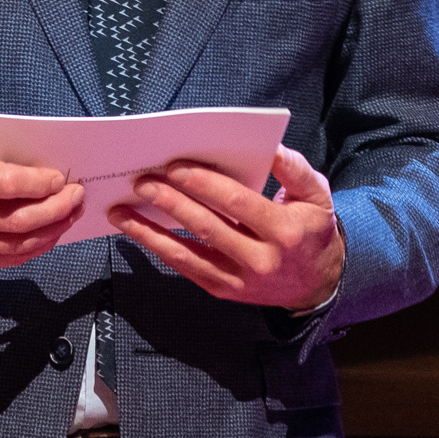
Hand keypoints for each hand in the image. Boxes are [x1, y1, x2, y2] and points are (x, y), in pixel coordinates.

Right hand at [0, 137, 84, 274]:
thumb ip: (0, 156)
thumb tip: (46, 167)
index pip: (8, 185)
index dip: (43, 185)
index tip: (63, 180)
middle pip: (18, 220)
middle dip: (57, 210)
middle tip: (76, 198)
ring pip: (16, 245)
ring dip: (51, 231)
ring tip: (69, 216)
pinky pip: (6, 260)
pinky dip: (33, 248)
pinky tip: (47, 234)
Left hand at [109, 145, 343, 310]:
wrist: (317, 284)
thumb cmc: (312, 231)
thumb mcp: (317, 195)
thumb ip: (294, 170)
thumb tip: (269, 148)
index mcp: (285, 231)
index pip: (237, 204)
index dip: (204, 184)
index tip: (175, 167)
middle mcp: (261, 260)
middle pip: (207, 226)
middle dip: (170, 202)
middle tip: (142, 181)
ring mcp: (239, 280)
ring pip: (187, 253)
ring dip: (149, 231)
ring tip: (121, 211)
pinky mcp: (223, 290)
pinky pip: (185, 267)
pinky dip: (158, 248)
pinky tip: (137, 231)